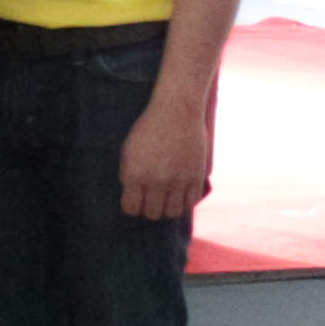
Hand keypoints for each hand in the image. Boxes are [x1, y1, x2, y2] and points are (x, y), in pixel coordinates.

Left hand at [119, 92, 211, 223]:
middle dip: (150, 209)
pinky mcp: (196, 176)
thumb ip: (128, 175)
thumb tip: (132, 196)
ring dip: (168, 208)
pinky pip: (191, 202)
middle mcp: (156, 180)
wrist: (176, 112)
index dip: (132, 207)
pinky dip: (185, 202)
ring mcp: (177, 180)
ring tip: (166, 199)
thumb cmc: (148, 130)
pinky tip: (180, 194)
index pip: (131, 208)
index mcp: (134, 174)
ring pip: (173, 212)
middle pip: (153, 213)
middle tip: (151, 201)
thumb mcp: (128, 151)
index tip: (135, 201)